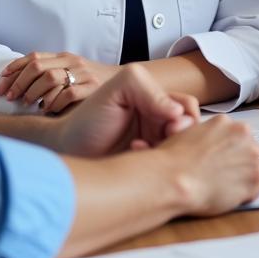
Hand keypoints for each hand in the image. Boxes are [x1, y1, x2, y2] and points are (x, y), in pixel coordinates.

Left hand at [0, 51, 119, 113]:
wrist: (124, 83)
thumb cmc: (91, 82)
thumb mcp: (71, 72)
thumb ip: (49, 74)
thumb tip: (15, 84)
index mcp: (64, 57)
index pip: (33, 57)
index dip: (14, 69)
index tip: (1, 83)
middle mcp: (72, 62)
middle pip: (38, 67)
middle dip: (19, 83)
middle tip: (9, 97)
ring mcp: (83, 74)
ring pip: (50, 78)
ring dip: (33, 93)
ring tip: (27, 104)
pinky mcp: (92, 88)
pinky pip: (67, 94)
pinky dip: (53, 103)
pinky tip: (47, 110)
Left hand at [53, 63, 199, 157]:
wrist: (69, 149)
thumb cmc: (89, 117)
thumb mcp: (119, 90)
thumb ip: (149, 90)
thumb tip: (178, 112)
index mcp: (156, 100)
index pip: (187, 106)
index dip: (184, 116)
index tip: (171, 126)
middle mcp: (159, 122)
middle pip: (189, 129)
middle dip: (179, 135)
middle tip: (164, 138)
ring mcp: (154, 145)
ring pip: (179, 148)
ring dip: (167, 148)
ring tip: (142, 147)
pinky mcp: (147, 165)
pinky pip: (165, 167)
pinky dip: (155, 162)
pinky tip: (135, 155)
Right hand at [157, 115, 258, 215]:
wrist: (175, 179)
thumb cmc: (173, 162)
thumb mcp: (188, 137)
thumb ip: (207, 137)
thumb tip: (210, 146)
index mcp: (224, 121)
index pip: (238, 137)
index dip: (232, 153)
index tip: (224, 163)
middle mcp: (242, 132)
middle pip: (252, 148)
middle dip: (243, 162)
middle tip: (226, 177)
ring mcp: (252, 152)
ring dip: (251, 175)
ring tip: (230, 188)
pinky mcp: (258, 174)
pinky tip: (242, 194)